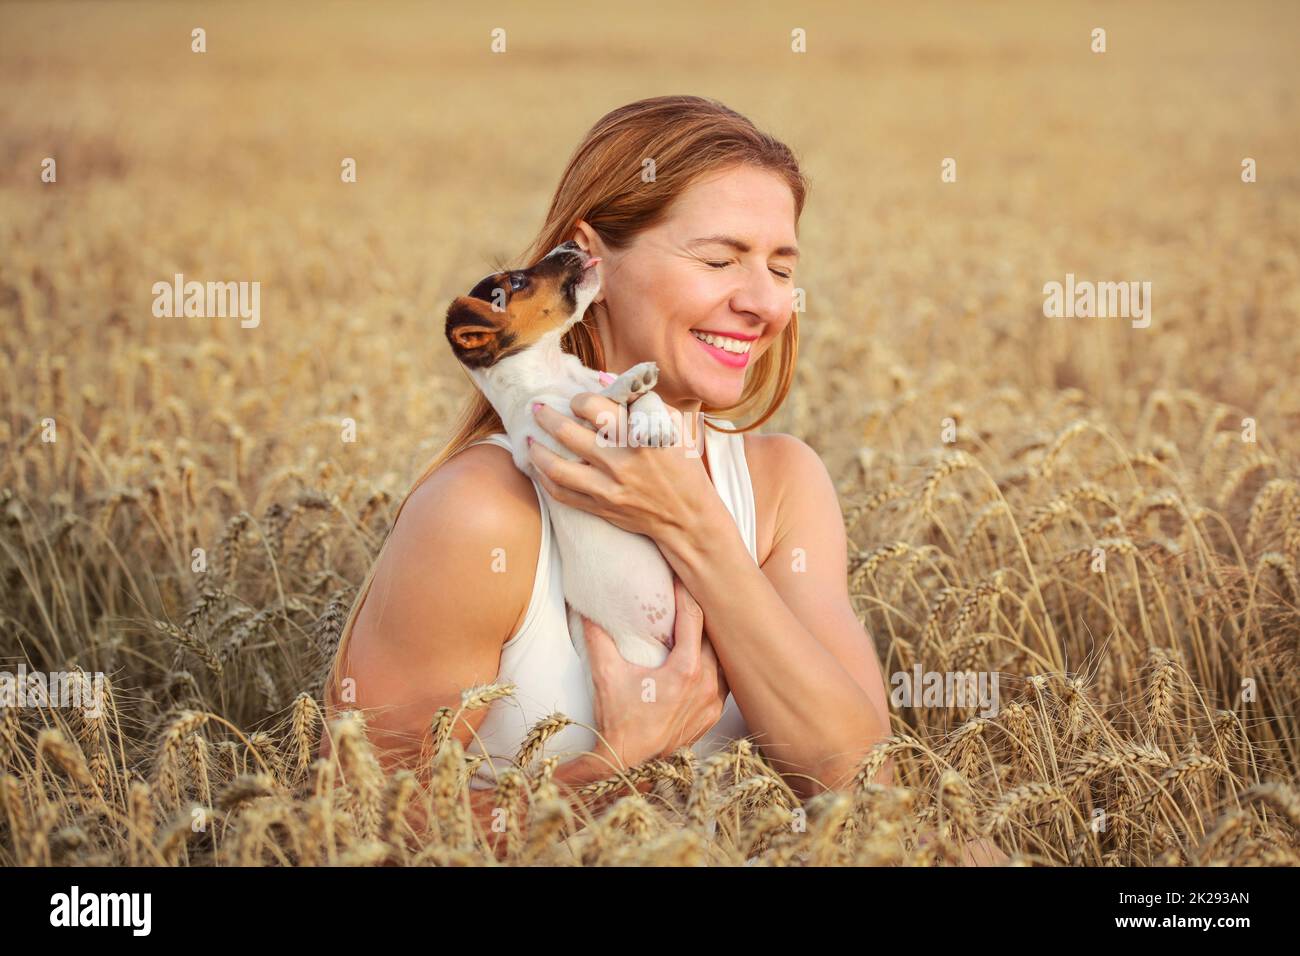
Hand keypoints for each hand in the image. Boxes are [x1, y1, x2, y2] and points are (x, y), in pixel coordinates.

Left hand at [527, 390, 721, 544]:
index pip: (595, 408)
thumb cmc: (684, 466)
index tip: (577, 401)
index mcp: (640, 437)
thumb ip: (643, 401)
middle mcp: (621, 463)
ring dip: (537, 450)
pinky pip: (562, 494)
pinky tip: (538, 466)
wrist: (688, 517)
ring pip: (557, 468)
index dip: (580, 399)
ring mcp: (608, 489)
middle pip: (569, 434)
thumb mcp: (673, 426)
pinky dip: (545, 479)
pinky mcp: (601, 508)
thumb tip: (606, 381)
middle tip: (537, 409)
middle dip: (547, 417)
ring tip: (527, 438)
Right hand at [582, 577, 729, 768]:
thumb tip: (585, 609)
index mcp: (686, 670)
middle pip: (714, 635)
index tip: (681, 576)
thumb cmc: (618, 722)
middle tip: (693, 590)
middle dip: (703, 612)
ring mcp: (714, 702)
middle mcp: (708, 685)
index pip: (694, 618)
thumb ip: (597, 638)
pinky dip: (716, 665)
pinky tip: (706, 657)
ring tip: (700, 622)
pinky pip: (724, 681)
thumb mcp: (605, 675)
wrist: (629, 765)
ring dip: (712, 640)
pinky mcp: (713, 716)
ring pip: (723, 658)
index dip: (687, 593)